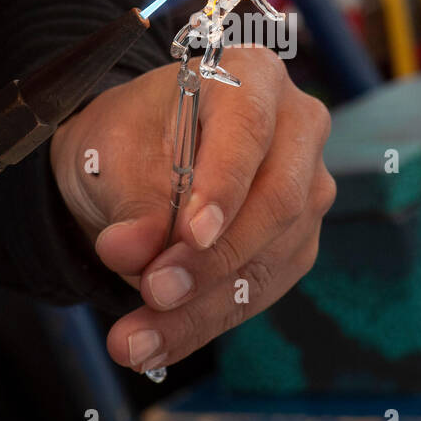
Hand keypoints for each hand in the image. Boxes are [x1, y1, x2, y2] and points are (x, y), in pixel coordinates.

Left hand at [50, 47, 335, 372]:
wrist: (134, 161)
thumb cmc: (131, 135)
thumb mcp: (114, 151)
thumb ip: (132, 199)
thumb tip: (131, 250)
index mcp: (252, 77)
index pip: (250, 131)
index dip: (225, 185)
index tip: (190, 234)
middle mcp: (296, 129)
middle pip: (277, 200)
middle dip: (212, 259)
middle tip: (152, 292)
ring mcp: (307, 188)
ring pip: (269, 258)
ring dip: (201, 308)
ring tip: (134, 339)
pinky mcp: (296, 243)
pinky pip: (259, 289)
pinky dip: (204, 321)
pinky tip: (156, 343)